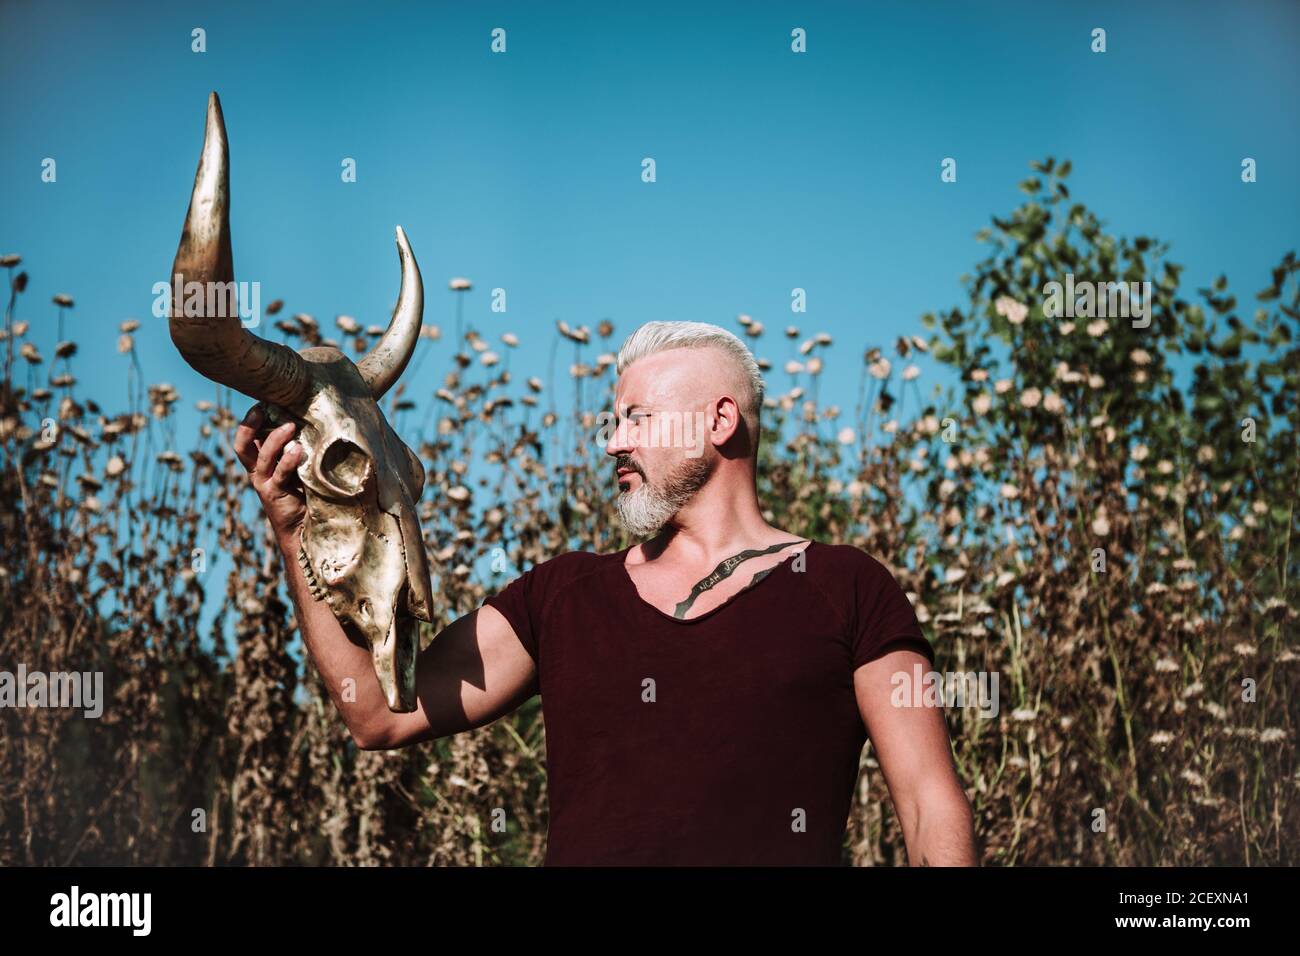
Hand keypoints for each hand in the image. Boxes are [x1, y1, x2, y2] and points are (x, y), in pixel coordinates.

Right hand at [233, 403, 306, 549]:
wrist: (305, 528)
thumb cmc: (307, 493)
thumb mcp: (300, 468)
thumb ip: (300, 450)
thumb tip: (315, 423)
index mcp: (261, 464)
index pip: (247, 439)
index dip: (249, 421)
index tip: (261, 403)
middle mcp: (259, 473)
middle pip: (243, 446)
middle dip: (249, 425)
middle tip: (262, 408)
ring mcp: (265, 484)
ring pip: (263, 457)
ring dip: (275, 439)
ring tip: (291, 426)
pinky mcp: (275, 495)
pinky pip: (279, 474)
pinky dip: (288, 461)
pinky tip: (298, 450)